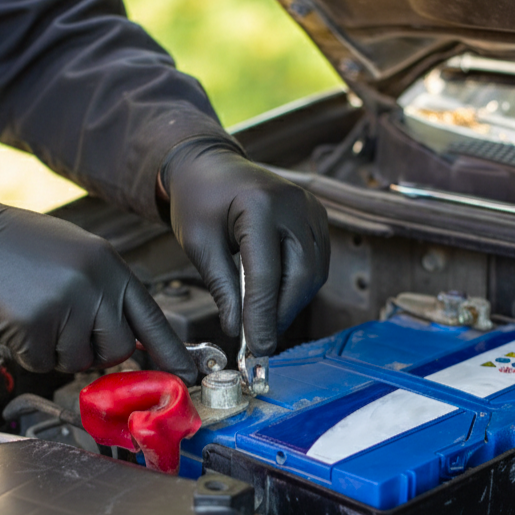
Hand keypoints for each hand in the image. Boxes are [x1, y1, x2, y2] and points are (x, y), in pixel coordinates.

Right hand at [0, 189, 195, 381]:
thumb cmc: (14, 245)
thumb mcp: (75, 255)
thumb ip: (105, 292)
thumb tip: (130, 340)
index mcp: (109, 265)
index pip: (151, 319)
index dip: (170, 354)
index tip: (186, 379)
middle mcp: (94, 284)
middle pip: (118, 350)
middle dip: (94, 351)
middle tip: (65, 328)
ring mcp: (66, 305)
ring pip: (78, 361)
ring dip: (56, 350)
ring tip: (34, 311)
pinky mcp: (34, 325)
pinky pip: (43, 363)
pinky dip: (28, 351)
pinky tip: (16, 319)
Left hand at [164, 140, 329, 355]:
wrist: (211, 166)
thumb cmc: (198, 201)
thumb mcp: (198, 243)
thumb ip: (221, 286)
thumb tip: (238, 329)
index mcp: (261, 204)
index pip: (266, 272)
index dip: (262, 315)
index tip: (255, 347)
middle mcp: (296, 204)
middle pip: (301, 275)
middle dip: (280, 313)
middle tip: (258, 340)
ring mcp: (311, 209)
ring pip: (314, 273)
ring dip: (290, 303)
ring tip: (262, 321)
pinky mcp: (317, 217)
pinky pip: (316, 262)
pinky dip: (297, 287)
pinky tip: (274, 299)